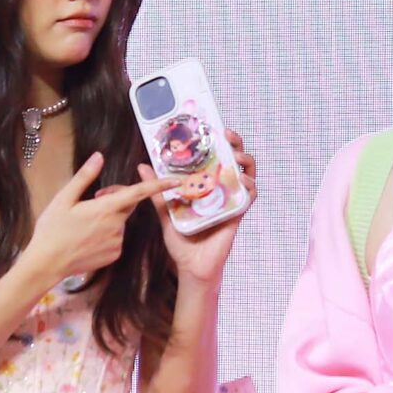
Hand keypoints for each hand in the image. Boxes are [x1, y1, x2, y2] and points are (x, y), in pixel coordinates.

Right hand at [24, 152, 163, 286]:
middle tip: (94, 198)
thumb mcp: (64, 199)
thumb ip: (85, 177)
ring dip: (109, 218)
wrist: (46, 263)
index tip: (177, 180)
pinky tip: (88, 238)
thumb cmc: (51, 229)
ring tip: (84, 224)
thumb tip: (99, 156)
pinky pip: (116, 239)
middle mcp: (116, 225)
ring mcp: (117, 242)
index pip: (138, 193)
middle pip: (126, 205)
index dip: (159, 185)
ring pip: (120, 223)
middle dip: (116, 198)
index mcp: (105, 208)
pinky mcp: (114, 255)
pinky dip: (107, 235)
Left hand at [144, 130, 257, 284]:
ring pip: (246, 172)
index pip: (214, 156)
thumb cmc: (181, 241)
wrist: (191, 267)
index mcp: (204, 185)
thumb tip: (142, 166)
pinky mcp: (237, 213)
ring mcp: (230, 200)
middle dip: (233, 142)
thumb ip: (156, 190)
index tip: (210, 125)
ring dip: (244, 160)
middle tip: (225, 133)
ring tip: (234, 154)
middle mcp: (220, 189)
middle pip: (233, 159)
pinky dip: (248, 185)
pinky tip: (240, 179)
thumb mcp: (166, 210)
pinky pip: (250, 195)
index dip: (216, 139)